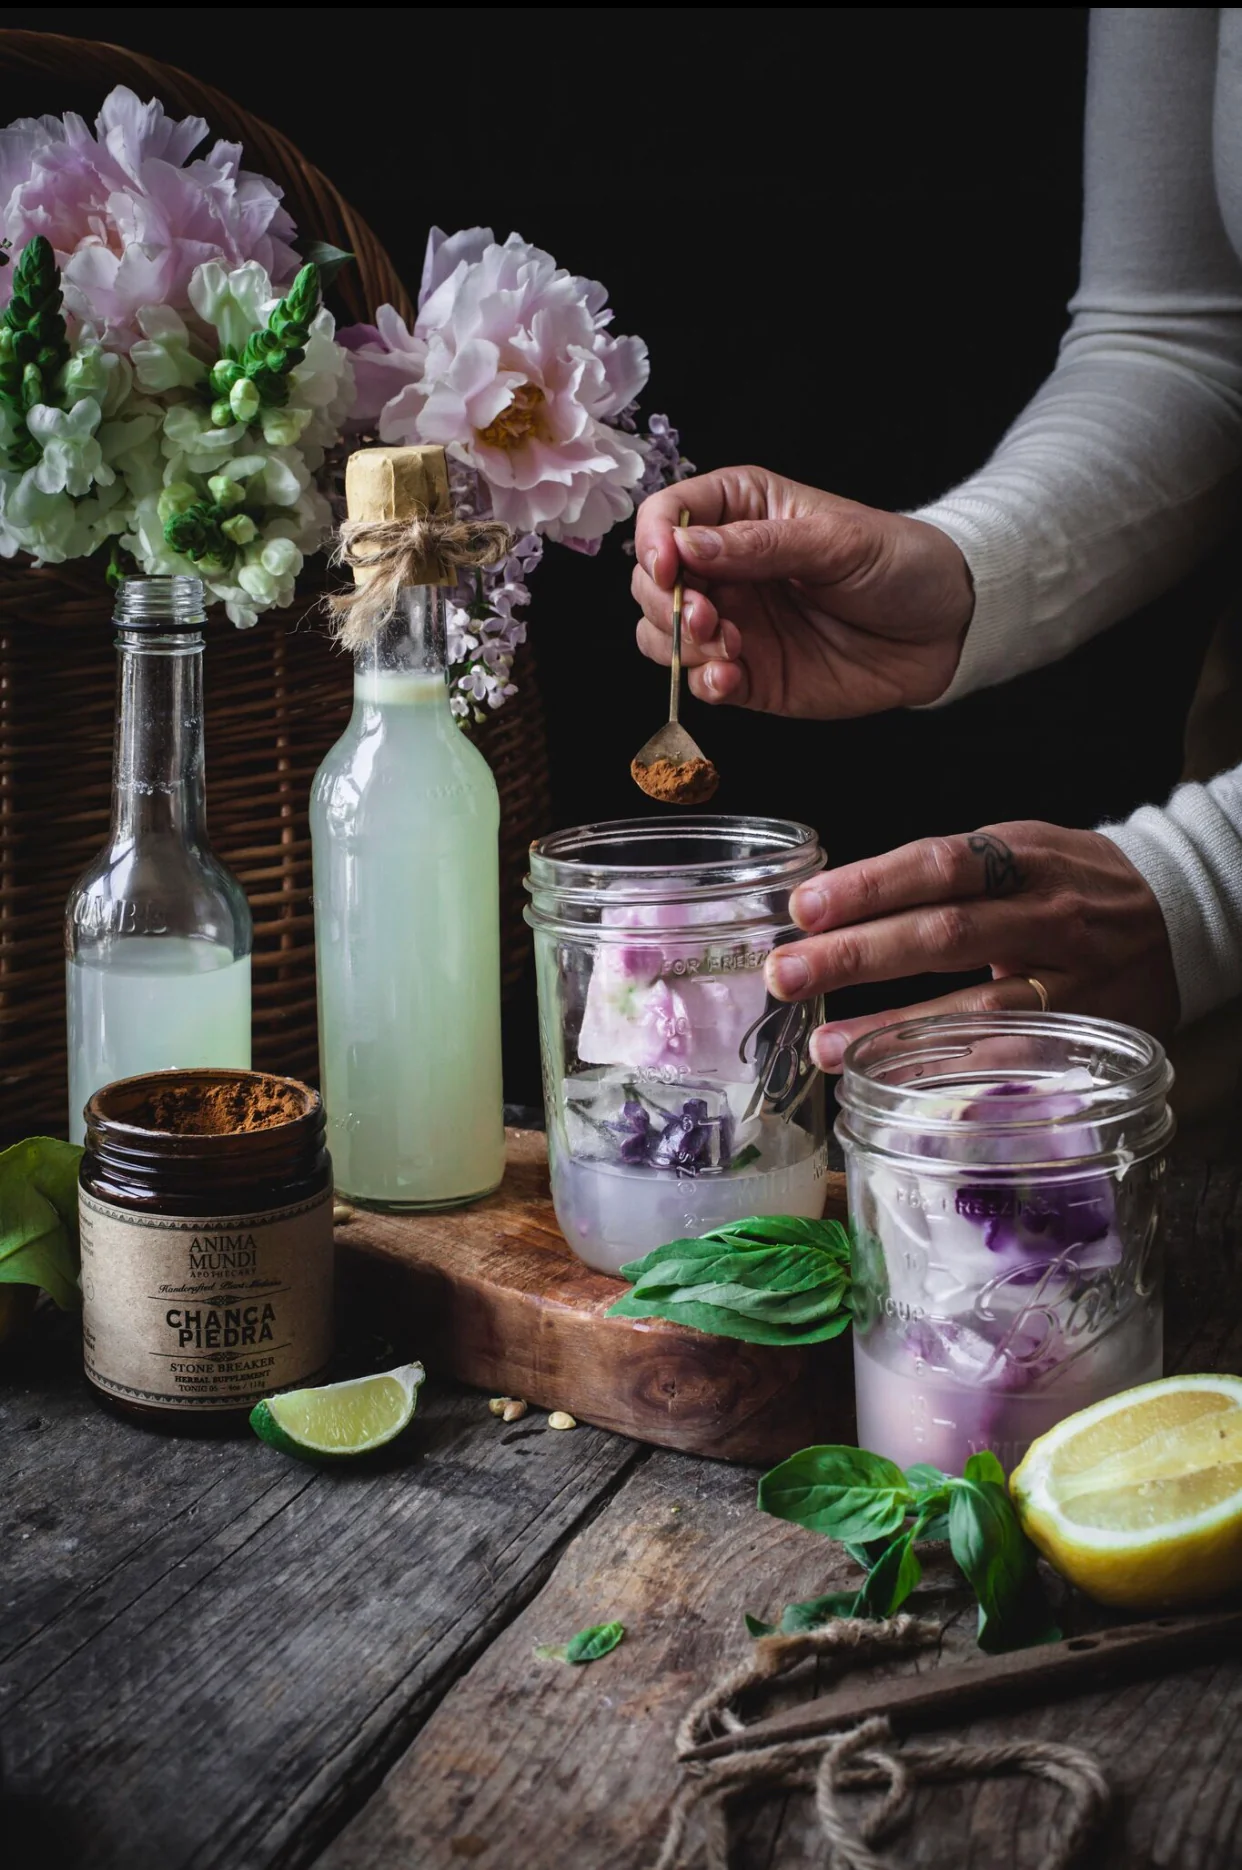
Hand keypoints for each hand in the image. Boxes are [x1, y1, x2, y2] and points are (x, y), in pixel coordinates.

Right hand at [632, 465, 974, 716]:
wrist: (945, 628)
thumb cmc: (898, 563)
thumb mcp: (837, 541)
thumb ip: (760, 545)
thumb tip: (687, 546)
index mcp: (741, 511)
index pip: (667, 515)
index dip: (654, 540)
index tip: (669, 567)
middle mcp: (725, 567)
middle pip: (651, 581)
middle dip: (665, 602)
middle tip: (708, 616)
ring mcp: (732, 622)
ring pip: (661, 635)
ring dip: (678, 645)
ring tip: (725, 648)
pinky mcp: (748, 674)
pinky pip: (700, 682)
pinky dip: (703, 684)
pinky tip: (729, 679)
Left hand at [761, 823, 1179, 1065]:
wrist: (1174, 914)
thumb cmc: (1065, 883)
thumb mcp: (1014, 852)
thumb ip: (940, 877)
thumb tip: (832, 911)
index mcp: (1022, 855)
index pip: (938, 864)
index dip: (869, 885)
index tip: (804, 907)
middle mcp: (1046, 912)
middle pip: (944, 932)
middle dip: (856, 956)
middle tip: (787, 975)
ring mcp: (1069, 976)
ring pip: (977, 1006)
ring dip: (892, 1030)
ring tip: (824, 1046)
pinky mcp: (1081, 1031)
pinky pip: (1011, 1058)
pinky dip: (951, 1073)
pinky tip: (896, 1083)